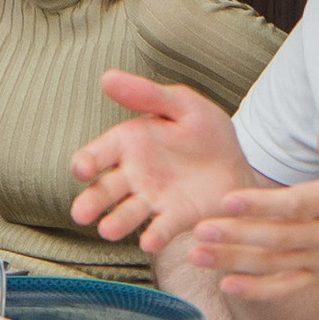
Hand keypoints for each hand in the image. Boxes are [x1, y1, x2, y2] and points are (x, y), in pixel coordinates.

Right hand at [68, 74, 247, 249]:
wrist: (238, 163)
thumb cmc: (205, 131)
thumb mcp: (181, 104)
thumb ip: (147, 95)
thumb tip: (106, 77)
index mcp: (129, 143)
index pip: (97, 154)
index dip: (85, 161)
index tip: (81, 169)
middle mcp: (134, 175)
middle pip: (104, 190)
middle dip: (91, 202)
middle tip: (80, 214)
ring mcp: (153, 199)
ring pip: (127, 213)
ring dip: (116, 223)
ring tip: (107, 231)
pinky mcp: (176, 218)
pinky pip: (162, 228)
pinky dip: (155, 236)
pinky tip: (150, 242)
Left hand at [190, 129, 318, 296]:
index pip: (295, 205)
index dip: (261, 204)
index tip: (228, 200)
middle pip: (276, 237)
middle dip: (234, 235)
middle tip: (198, 231)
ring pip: (273, 263)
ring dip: (233, 261)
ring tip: (197, 256)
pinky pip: (287, 286)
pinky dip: (258, 290)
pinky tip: (228, 287)